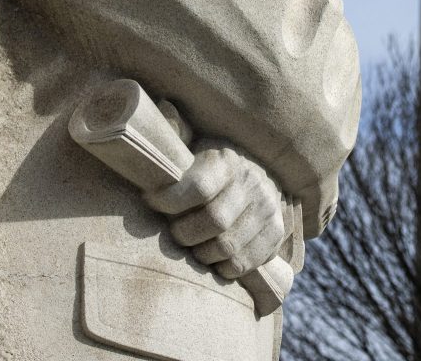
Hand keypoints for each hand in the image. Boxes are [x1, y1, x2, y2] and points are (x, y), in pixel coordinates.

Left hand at [144, 139, 287, 279]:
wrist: (257, 172)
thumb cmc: (209, 168)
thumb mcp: (192, 151)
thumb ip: (171, 155)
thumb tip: (144, 154)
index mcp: (226, 160)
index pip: (197, 186)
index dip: (169, 201)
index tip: (151, 202)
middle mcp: (252, 182)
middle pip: (214, 221)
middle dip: (184, 233)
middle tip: (174, 232)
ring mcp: (267, 208)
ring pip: (227, 247)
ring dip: (201, 254)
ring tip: (193, 246)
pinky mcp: (276, 233)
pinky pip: (244, 263)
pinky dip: (222, 268)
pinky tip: (213, 258)